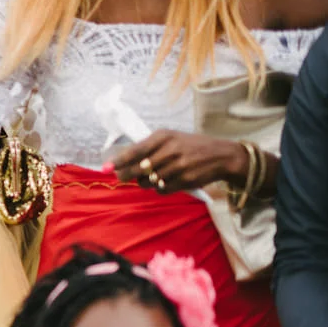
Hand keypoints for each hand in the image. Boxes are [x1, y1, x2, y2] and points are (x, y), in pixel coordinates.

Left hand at [111, 131, 248, 191]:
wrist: (221, 155)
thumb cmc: (190, 146)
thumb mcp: (170, 139)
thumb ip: (146, 148)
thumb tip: (119, 163)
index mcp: (163, 136)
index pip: (135, 151)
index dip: (118, 161)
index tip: (106, 168)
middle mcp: (170, 150)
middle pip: (138, 169)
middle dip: (126, 174)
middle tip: (121, 176)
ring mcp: (178, 166)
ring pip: (148, 181)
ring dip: (145, 182)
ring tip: (152, 175)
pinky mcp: (185, 180)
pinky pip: (161, 190)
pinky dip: (159, 188)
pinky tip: (165, 181)